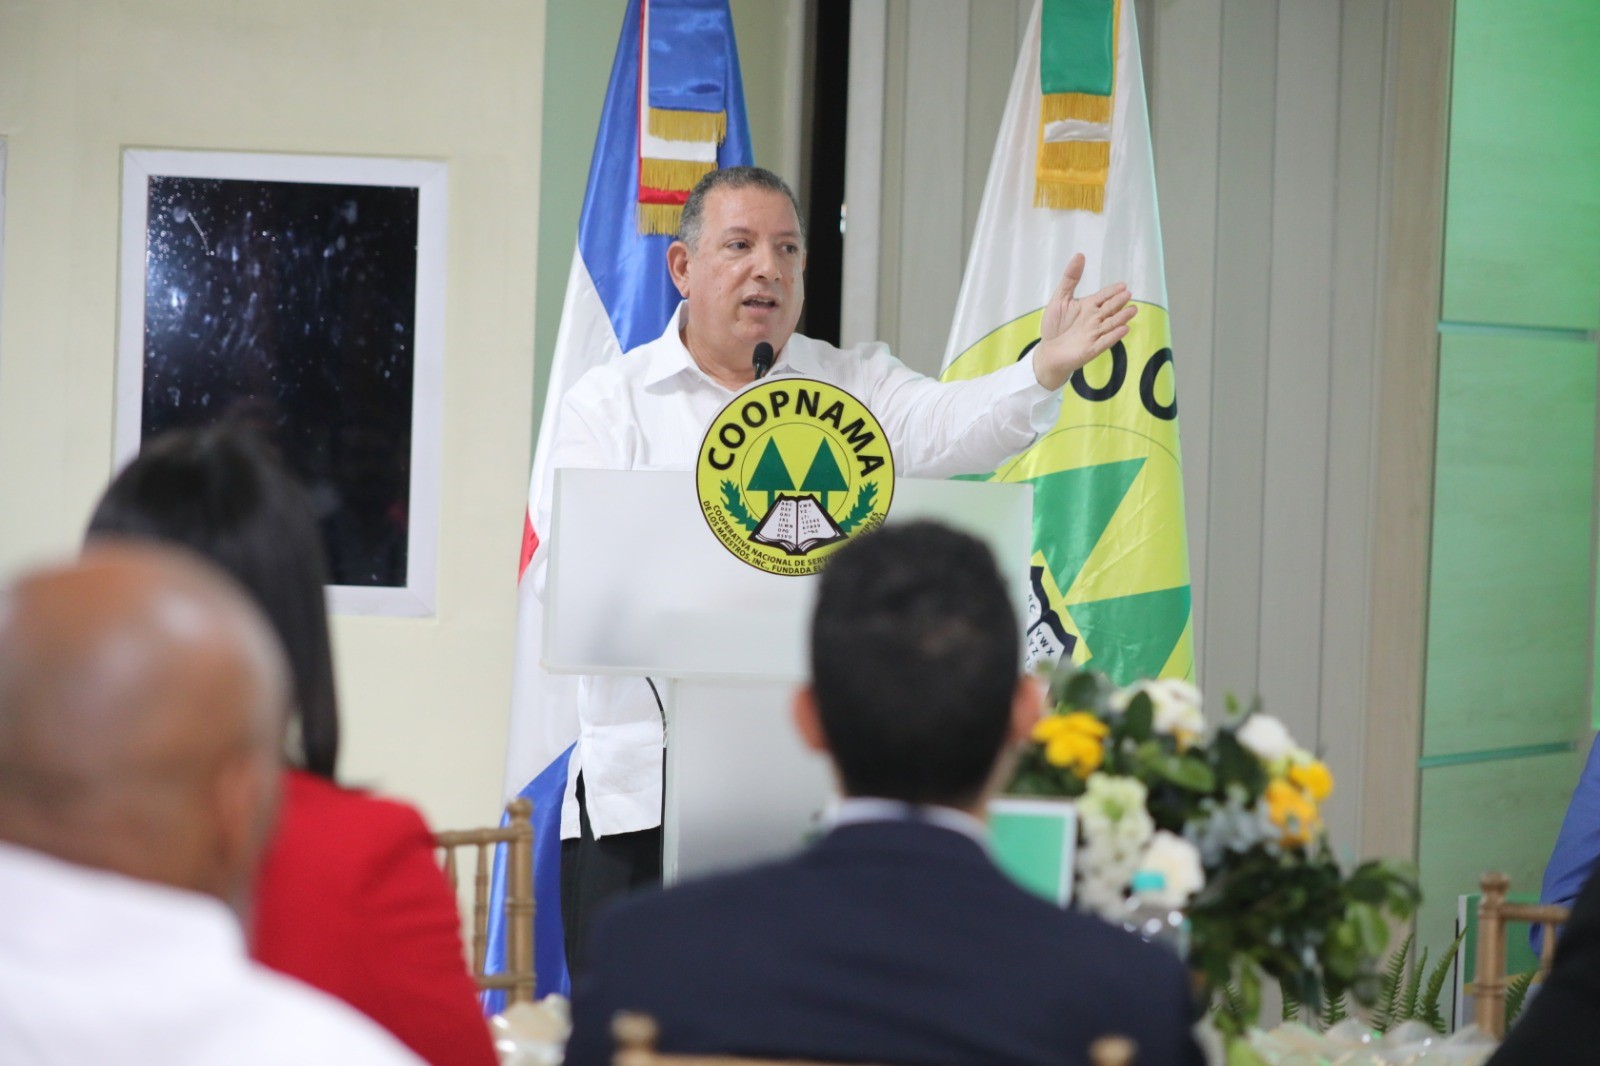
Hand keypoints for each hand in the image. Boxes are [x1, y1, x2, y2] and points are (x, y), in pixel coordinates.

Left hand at [1030, 253, 1137, 391]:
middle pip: (1109, 309)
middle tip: (1127, 294)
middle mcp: (1095, 319)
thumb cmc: (1055, 326)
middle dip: (1118, 302)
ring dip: (1122, 318)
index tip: (1122, 285)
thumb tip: (1080, 255)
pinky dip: (1114, 336)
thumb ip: (1070, 279)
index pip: (1104, 296)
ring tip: (1132, 310)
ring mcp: (1095, 334)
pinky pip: (1105, 342)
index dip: (1112, 291)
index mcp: (1088, 306)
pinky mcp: (1092, 349)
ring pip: (1111, 324)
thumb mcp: (1060, 298)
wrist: (1048, 351)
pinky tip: (1124, 329)